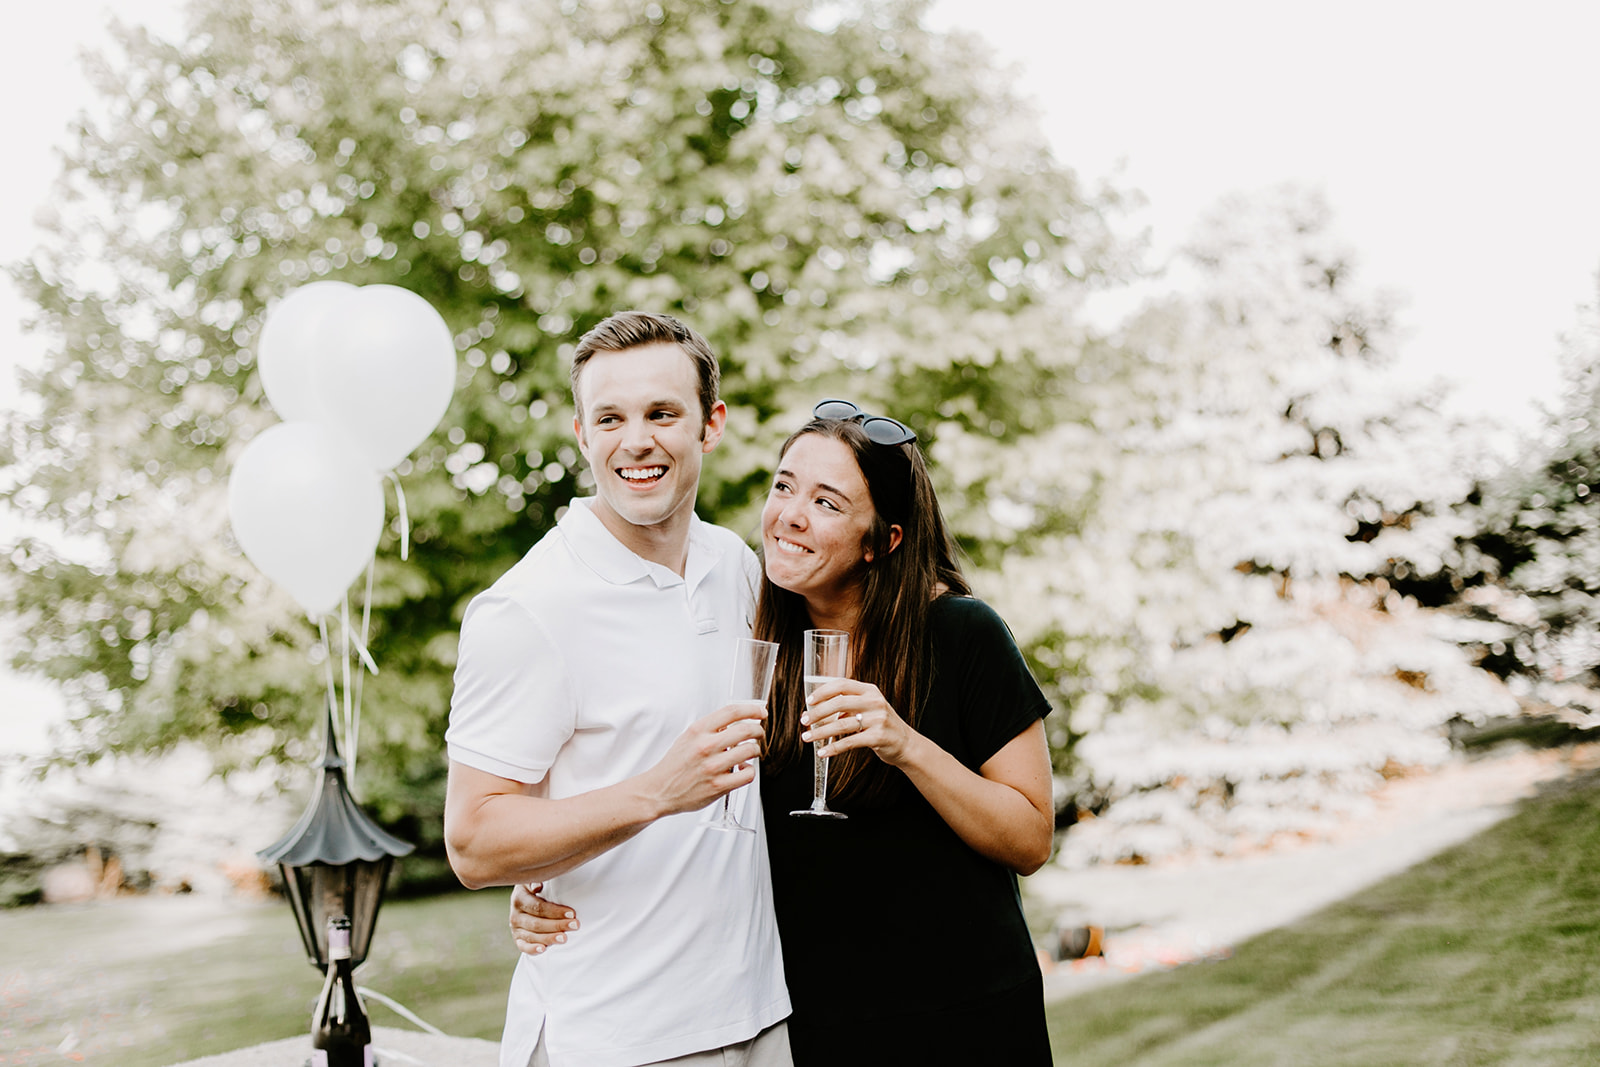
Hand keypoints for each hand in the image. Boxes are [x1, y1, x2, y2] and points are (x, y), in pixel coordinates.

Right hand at [509, 882, 579, 956]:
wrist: (526, 898)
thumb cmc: (537, 887)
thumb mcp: (536, 879)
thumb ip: (536, 880)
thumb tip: (537, 885)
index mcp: (519, 898)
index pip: (538, 907)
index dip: (555, 911)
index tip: (572, 913)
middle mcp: (515, 914)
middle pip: (536, 923)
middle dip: (557, 925)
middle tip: (575, 925)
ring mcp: (515, 928)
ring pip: (532, 936)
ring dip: (549, 938)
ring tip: (564, 938)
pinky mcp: (518, 939)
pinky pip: (523, 947)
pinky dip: (532, 949)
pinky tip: (543, 949)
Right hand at [641, 702, 766, 816]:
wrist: (660, 790)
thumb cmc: (675, 764)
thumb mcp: (688, 737)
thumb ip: (710, 728)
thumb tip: (736, 721)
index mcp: (698, 730)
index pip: (732, 712)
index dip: (752, 710)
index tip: (760, 713)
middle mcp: (706, 746)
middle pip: (745, 729)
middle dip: (758, 731)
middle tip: (758, 734)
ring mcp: (713, 767)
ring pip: (750, 751)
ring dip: (755, 750)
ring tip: (750, 752)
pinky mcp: (718, 786)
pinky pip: (747, 774)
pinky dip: (750, 770)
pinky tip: (743, 769)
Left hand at [801, 679, 918, 766]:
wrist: (907, 744)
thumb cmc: (883, 725)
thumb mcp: (869, 708)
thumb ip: (848, 706)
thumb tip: (819, 711)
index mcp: (870, 691)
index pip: (842, 684)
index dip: (823, 691)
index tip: (809, 701)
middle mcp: (874, 702)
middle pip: (838, 703)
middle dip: (817, 713)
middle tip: (804, 721)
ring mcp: (878, 719)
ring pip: (841, 724)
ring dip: (820, 732)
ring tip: (807, 737)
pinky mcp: (878, 737)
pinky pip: (849, 742)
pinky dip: (833, 748)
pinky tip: (823, 752)